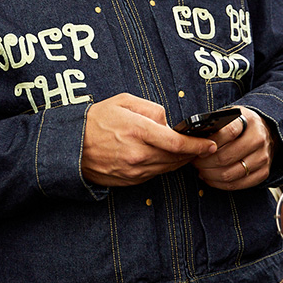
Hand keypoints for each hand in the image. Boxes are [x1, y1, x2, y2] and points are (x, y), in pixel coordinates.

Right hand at [81, 93, 215, 186]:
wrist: (71, 146)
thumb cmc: (96, 120)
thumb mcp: (123, 102)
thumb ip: (151, 108)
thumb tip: (167, 121)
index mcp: (138, 131)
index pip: (177, 143)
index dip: (198, 145)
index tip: (211, 143)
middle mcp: (138, 154)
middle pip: (176, 159)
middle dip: (193, 153)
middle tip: (205, 147)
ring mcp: (134, 170)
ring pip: (167, 168)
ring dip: (181, 161)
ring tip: (188, 152)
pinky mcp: (129, 180)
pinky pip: (154, 174)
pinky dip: (164, 167)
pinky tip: (166, 158)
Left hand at [192, 108, 272, 190]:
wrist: (266, 133)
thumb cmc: (240, 125)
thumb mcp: (230, 116)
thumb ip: (215, 124)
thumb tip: (194, 137)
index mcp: (249, 121)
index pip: (229, 132)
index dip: (210, 142)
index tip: (199, 147)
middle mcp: (259, 139)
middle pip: (226, 157)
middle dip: (205, 162)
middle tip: (195, 162)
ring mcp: (262, 158)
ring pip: (229, 174)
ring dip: (210, 175)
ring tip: (201, 170)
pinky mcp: (263, 173)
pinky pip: (237, 184)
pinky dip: (219, 184)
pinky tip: (210, 178)